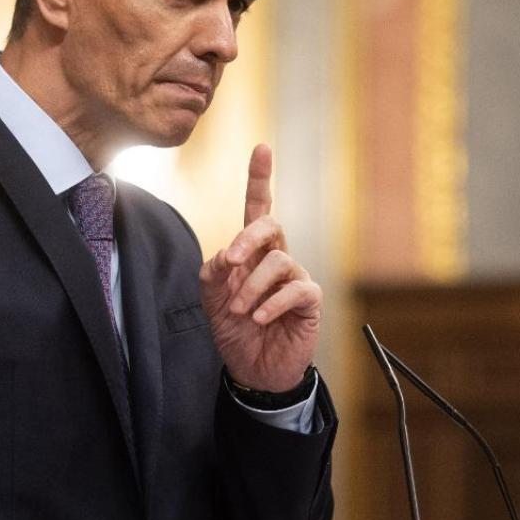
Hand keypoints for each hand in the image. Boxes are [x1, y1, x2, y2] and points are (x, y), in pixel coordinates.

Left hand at [200, 144, 321, 391]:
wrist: (254, 371)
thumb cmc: (235, 331)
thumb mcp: (211, 302)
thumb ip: (211, 275)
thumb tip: (223, 256)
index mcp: (253, 253)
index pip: (258, 209)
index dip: (260, 178)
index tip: (261, 148)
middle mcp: (276, 259)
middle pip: (270, 225)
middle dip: (249, 237)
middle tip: (231, 261)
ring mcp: (295, 278)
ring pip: (279, 261)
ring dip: (251, 286)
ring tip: (238, 311)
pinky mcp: (309, 300)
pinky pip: (296, 289)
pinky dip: (272, 303)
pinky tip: (260, 318)